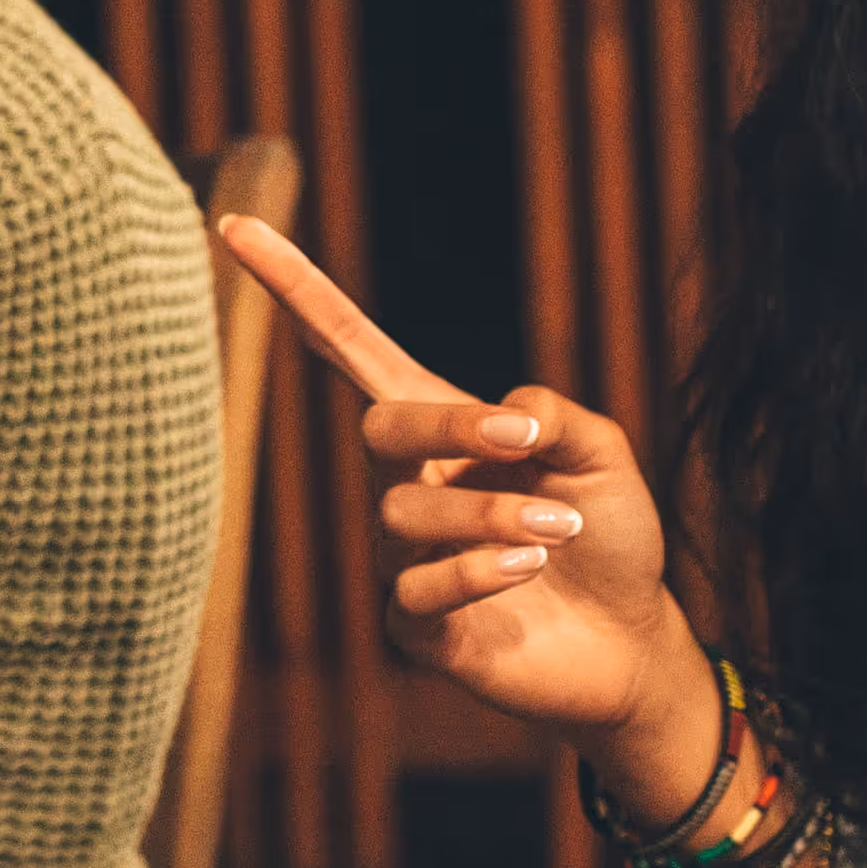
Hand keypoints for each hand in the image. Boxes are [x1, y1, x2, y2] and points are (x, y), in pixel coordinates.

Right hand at [215, 217, 694, 749]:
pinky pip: (416, 588)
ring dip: (493, 512)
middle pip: (381, 427)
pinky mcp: (415, 626)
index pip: (349, 346)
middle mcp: (407, 484)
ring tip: (561, 529)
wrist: (631, 643)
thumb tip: (501, 404)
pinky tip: (529, 569)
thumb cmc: (610, 535)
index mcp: (441, 426)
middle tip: (527, 438)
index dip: (294, 287)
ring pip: (406, 513)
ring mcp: (403, 557)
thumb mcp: (600, 453)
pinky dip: (478, 571)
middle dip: (450, 426)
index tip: (235, 224)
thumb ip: (553, 411)